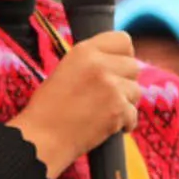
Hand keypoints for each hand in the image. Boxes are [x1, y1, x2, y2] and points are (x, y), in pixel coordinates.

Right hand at [9, 31, 141, 178]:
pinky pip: (133, 114)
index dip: (123, 55)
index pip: (123, 39)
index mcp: (84, 51)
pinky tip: (108, 126)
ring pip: (136, 91)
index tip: (118, 68)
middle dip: (125, 81)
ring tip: (104, 112)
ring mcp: (111, 86)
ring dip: (125, 103)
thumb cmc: (48, 109)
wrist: (42, 138)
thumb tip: (117, 63)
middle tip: (109, 95)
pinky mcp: (118, 109)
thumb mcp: (66, 71)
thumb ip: (91, 62)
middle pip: (133, 66)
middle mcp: (99, 64)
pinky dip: (124, 124)